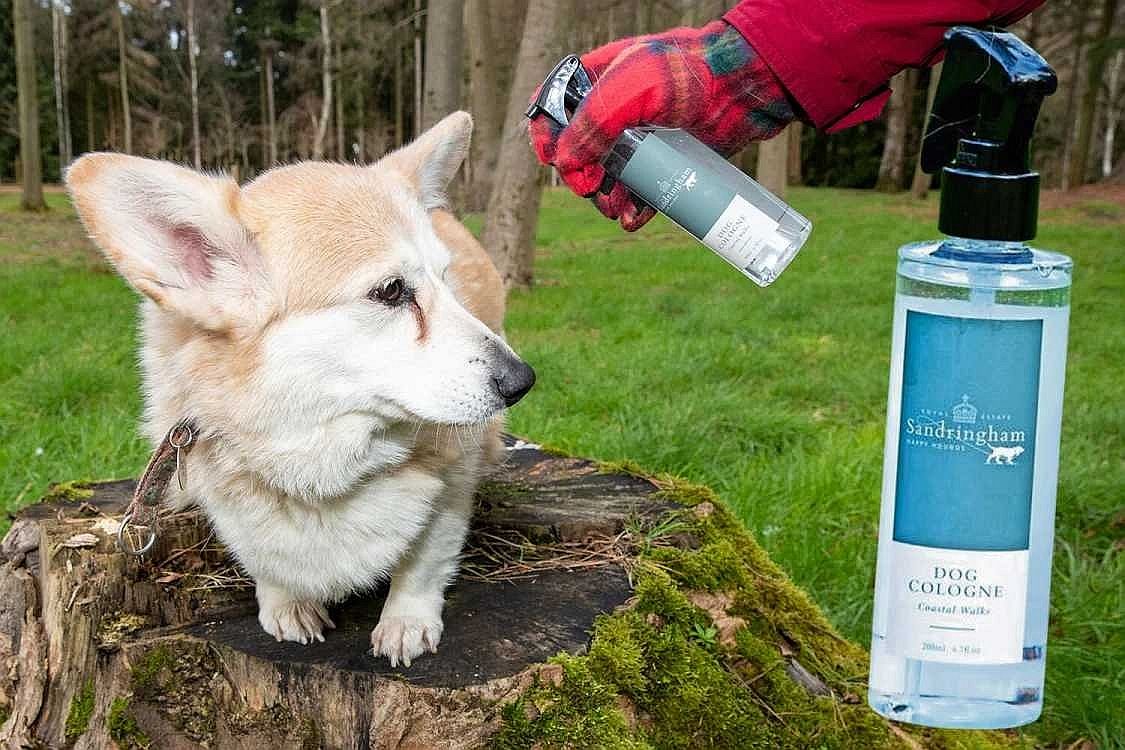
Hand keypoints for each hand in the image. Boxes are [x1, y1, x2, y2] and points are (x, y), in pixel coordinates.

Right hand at [529, 20, 792, 230]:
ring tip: (616, 210)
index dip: (545, 137)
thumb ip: (592, 123)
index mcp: (594, 81)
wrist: (740, 88)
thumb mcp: (631, 89)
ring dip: (604, 201)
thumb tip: (564, 164)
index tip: (553, 159)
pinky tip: (634, 220)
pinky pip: (640, 193)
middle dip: (579, 178)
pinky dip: (633, 210)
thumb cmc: (686, 74)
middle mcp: (613, 113)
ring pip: (608, 179)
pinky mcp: (665, 162)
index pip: (551, 110)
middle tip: (593, 189)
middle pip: (577, 153)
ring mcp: (640, 139)